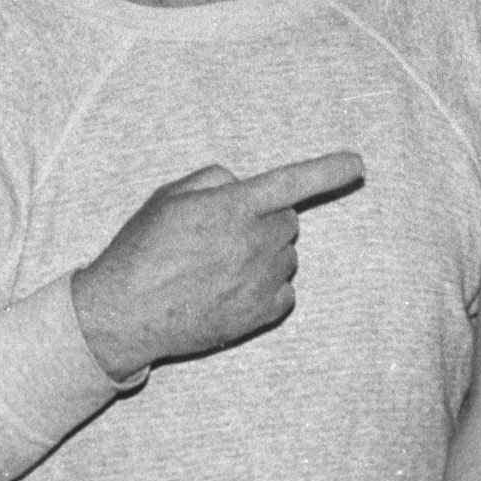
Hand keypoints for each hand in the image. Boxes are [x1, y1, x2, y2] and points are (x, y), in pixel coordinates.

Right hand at [71, 153, 363, 381]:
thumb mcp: (168, 197)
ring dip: (265, 255)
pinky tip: (231, 290)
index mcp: (233, 208)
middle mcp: (254, 243)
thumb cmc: (141, 250)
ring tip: (218, 267)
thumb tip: (241, 185)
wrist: (124, 314)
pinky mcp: (259, 316)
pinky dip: (267, 288)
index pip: (292, 181)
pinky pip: (285, 293)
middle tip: (226, 233)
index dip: (328, 171)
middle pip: (288, 221)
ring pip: (287, 257)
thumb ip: (213, 180)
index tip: (356, 164)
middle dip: (267, 220)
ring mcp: (260, 281)